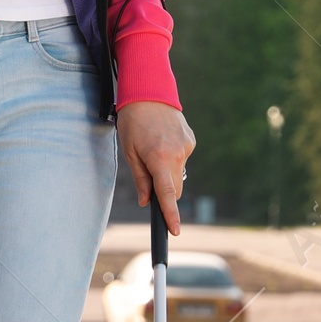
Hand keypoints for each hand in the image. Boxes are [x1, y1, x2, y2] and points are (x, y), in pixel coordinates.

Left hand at [116, 102, 194, 235]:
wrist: (149, 90)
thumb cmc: (133, 121)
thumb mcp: (129, 151)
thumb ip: (141, 178)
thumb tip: (146, 201)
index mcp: (159, 158)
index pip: (167, 194)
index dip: (170, 214)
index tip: (174, 230)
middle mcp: (178, 154)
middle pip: (174, 188)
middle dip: (164, 193)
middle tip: (148, 181)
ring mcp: (187, 147)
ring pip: (178, 174)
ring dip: (167, 174)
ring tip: (152, 151)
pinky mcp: (190, 140)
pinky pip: (181, 159)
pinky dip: (172, 159)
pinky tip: (161, 142)